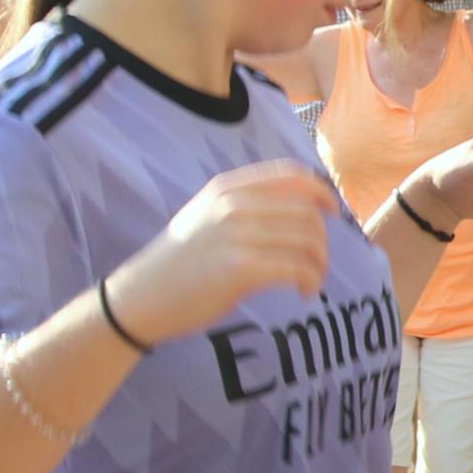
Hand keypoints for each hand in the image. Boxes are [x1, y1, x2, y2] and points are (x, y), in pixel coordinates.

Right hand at [106, 161, 341, 340]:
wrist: (139, 298)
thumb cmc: (180, 262)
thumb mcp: (207, 215)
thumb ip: (246, 205)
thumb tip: (302, 207)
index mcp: (227, 188)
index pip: (291, 175)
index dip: (321, 192)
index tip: (333, 212)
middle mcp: (233, 205)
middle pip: (307, 211)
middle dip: (323, 239)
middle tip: (317, 262)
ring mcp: (237, 236)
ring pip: (308, 240)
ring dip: (320, 264)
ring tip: (312, 280)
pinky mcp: (240, 269)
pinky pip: (298, 268)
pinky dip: (311, 281)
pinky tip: (304, 292)